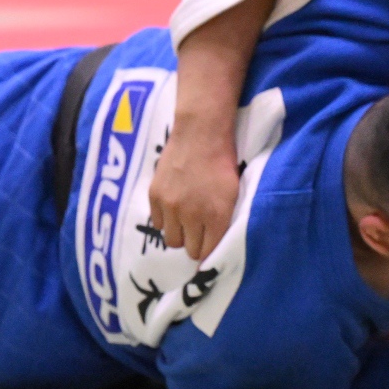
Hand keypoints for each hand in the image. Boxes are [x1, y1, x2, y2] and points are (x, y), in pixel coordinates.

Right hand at [146, 121, 240, 261]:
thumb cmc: (222, 163)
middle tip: (198, 232)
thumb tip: (215, 245)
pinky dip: (166, 220)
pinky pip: (158, 223)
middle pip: (189, 250)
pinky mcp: (155, 196)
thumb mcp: (234, 194)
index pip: (208, 253)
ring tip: (185, 221)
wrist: (200, 133)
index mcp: (216, 216)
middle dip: (195, 244)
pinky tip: (174, 208)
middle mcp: (192, 215)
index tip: (208, 253)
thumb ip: (224, 222)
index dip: (209, 255)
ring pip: (171, 240)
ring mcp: (171, 206)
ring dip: (179, 234)